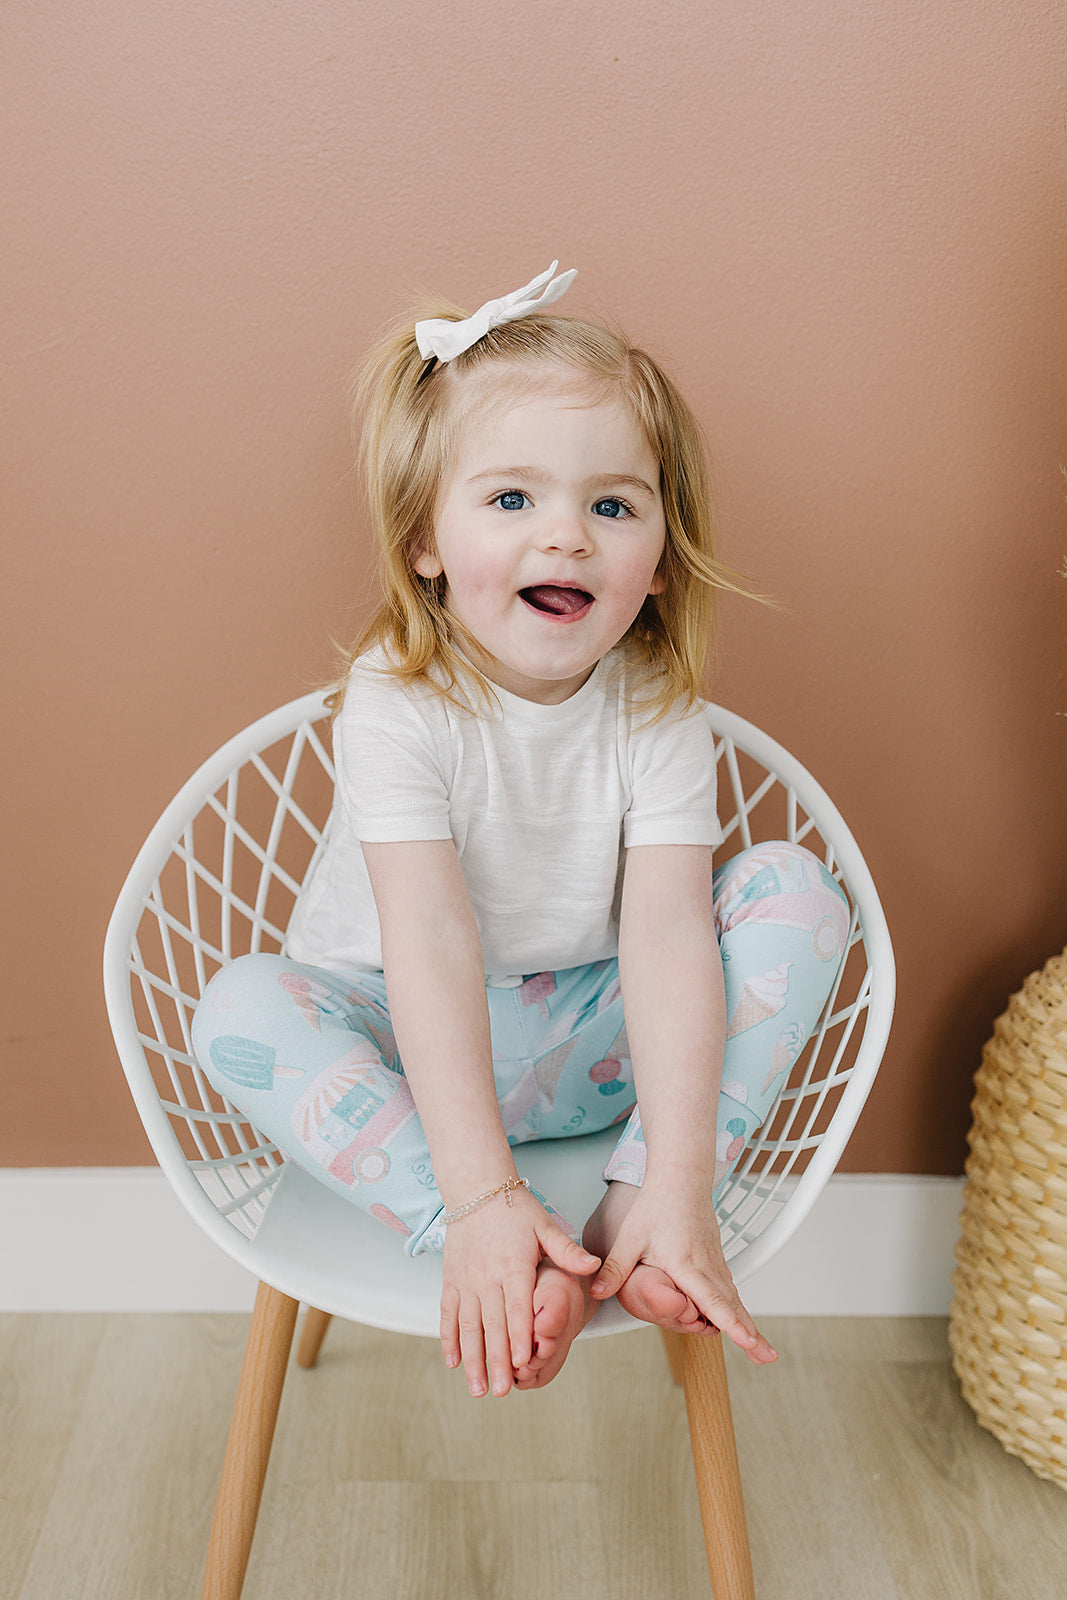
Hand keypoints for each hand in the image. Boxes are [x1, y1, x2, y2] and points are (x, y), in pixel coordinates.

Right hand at [440, 1187, 599, 1396]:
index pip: (517, 1308)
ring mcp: (466, 1280)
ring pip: (468, 1325)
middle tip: (500, 1392)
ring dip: (472, 1358)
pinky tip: (452, 1362)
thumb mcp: (545, 1226)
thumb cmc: (514, 1209)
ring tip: (477, 1388)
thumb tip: (594, 1265)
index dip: (518, 1336)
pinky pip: (448, 1313)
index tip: (520, 1363)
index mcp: (514, 1266)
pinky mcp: (452, 1279)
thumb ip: (567, 1250)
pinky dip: (448, 1338)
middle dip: (496, 1361)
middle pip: (491, 1325)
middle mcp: (487, 1276)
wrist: (476, 1188)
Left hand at [589, 1179, 776, 1363]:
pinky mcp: (717, 1258)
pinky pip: (729, 1287)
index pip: (712, 1299)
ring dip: (747, 1323)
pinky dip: (737, 1307)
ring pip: (733, 1297)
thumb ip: (615, 1268)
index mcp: (685, 1262)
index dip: (730, 1322)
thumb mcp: (630, 1238)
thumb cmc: (655, 1206)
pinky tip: (742, 1321)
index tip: (749, 1341)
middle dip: (751, 1333)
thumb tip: (596, 1294)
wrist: (680, 1178)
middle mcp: (706, 1264)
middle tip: (769, 1358)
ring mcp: (715, 1261)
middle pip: (731, 1304)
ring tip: (762, 1349)